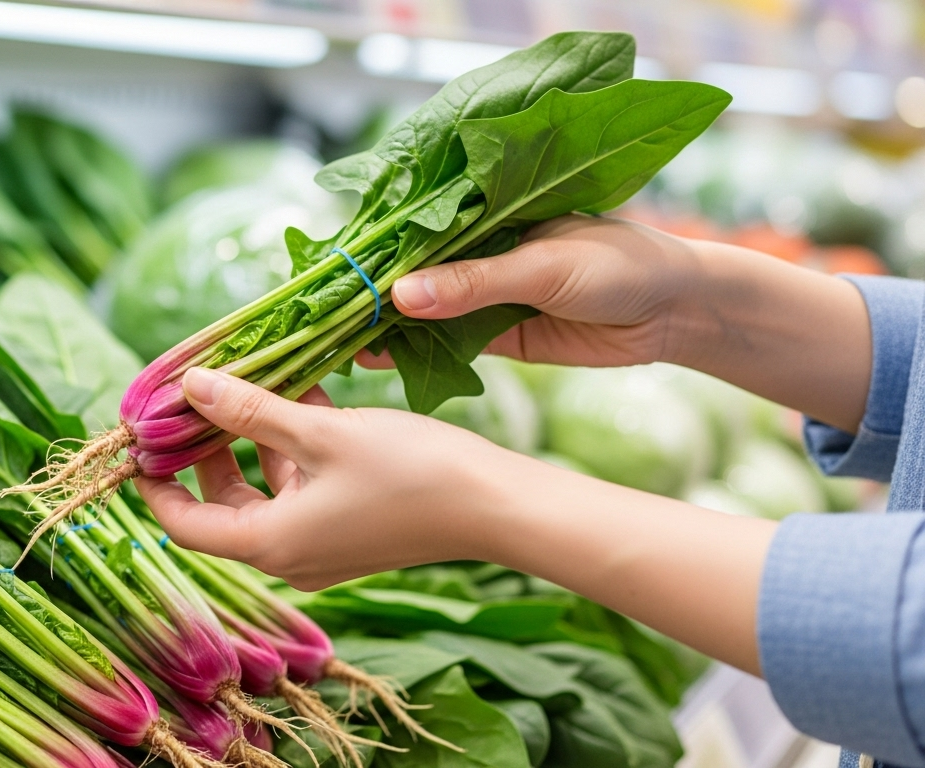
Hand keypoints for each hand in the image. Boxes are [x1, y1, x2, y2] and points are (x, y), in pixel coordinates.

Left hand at [135, 366, 773, 673]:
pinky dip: (292, 444)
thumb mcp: (319, 432)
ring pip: (264, 488)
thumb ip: (249, 410)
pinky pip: (302, 484)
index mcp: (269, 542)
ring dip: (253, 437)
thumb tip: (190, 386)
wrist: (497, 504)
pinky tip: (299, 392)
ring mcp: (322, 542)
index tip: (139, 435)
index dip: (153, 482)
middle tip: (193, 396)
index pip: (182, 524)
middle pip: (221, 503)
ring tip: (249, 378)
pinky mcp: (352, 525)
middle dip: (205, 449)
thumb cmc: (409, 471)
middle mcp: (289, 553)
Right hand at [361, 213, 870, 432]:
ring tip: (338, 341)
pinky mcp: (498, 338)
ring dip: (382, 328)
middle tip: (322, 313)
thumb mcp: (543, 266)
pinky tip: (374, 361)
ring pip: (421, 312)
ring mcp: (486, 296)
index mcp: (488, 213)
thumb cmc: (620, 263)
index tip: (332, 267)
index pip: (416, 227)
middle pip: (410, 272)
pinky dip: (411, 354)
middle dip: (369, 291)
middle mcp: (479, 252)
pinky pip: (444, 345)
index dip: (374, 247)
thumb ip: (472, 283)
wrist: (678, 311)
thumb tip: (399, 297)